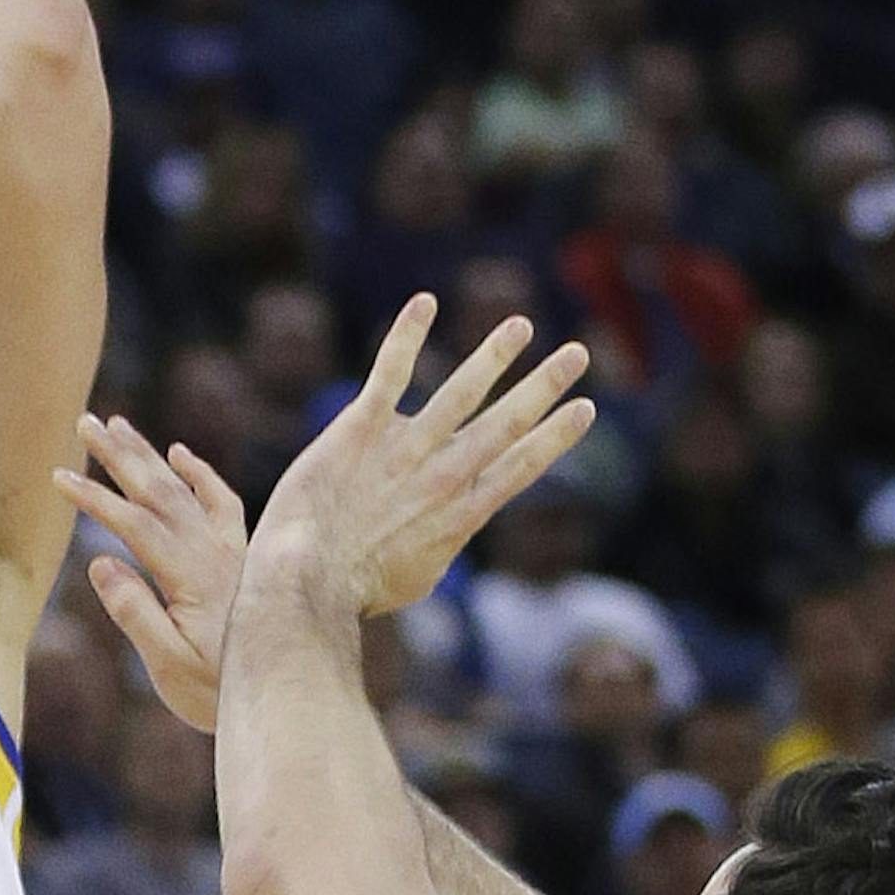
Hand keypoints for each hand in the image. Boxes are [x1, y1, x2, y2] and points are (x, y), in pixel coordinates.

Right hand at [54, 415, 245, 733]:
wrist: (287, 696)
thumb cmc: (220, 691)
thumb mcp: (171, 668)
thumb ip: (135, 615)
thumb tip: (98, 561)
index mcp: (190, 577)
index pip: (134, 524)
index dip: (95, 498)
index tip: (58, 477)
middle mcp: (213, 553)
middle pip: (159, 491)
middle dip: (119, 455)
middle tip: (85, 422)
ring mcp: (232, 551)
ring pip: (185, 489)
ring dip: (149, 455)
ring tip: (117, 424)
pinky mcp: (244, 556)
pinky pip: (222, 502)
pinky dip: (200, 473)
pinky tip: (179, 453)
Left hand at [256, 295, 592, 616]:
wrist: (310, 579)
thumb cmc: (357, 590)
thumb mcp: (418, 577)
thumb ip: (438, 545)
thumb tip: (443, 537)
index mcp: (462, 512)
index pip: (520, 466)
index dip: (555, 436)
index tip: (584, 408)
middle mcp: (444, 475)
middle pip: (505, 423)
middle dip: (544, 386)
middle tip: (577, 353)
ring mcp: (405, 449)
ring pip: (461, 392)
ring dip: (494, 356)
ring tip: (519, 326)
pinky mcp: (362, 429)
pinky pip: (391, 374)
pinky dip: (408, 336)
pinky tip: (424, 303)